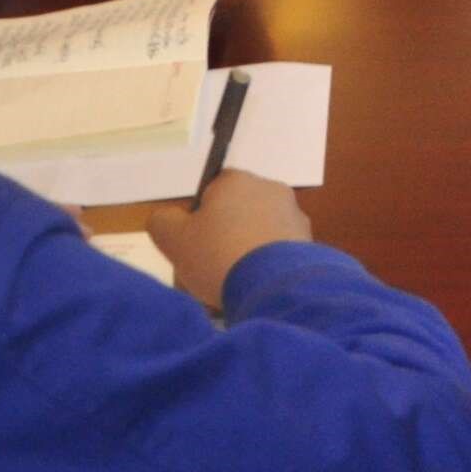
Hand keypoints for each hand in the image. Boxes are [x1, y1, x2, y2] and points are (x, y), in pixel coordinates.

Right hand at [147, 171, 313, 310]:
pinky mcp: (308, 243)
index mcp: (237, 180)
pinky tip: (252, 291)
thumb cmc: (217, 254)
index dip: (198, 219)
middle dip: (221, 239)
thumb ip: (162, 221)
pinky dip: (264, 269)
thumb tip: (167, 218)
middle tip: (206, 270)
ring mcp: (294, 216)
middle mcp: (270, 189)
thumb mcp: (172, 237)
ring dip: (243, 256)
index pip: (212, 192)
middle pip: (236, 215)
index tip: (192, 245)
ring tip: (229, 288)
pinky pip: (276, 255)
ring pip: (257, 236)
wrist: (273, 286)